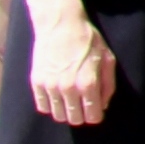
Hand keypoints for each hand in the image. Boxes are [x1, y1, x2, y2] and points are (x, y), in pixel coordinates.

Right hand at [30, 9, 116, 125]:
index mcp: (88, 83)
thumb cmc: (88, 40)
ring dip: (66, 112)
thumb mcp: (107, 59)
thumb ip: (108, 85)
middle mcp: (68, 88)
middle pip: (75, 119)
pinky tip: (57, 96)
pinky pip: (42, 107)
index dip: (96, 115)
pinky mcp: (36, 82)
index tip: (96, 110)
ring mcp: (50, 86)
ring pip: (58, 116)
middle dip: (82, 115)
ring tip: (70, 100)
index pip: (93, 116)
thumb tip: (103, 106)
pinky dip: (51, 105)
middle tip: (83, 105)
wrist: (60, 24)